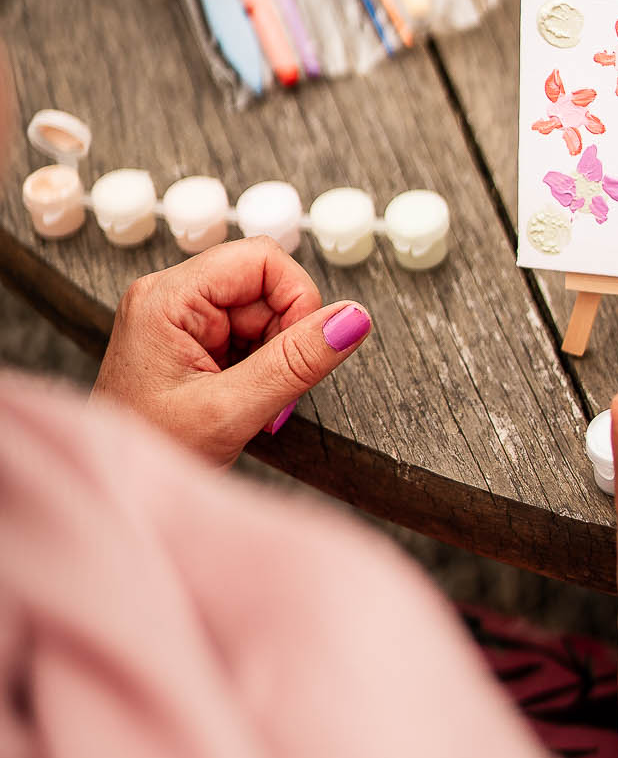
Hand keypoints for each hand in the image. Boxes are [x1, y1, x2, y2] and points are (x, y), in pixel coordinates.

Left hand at [92, 237, 372, 465]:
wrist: (124, 498)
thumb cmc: (150, 455)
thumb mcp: (230, 411)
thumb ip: (296, 362)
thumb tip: (353, 318)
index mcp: (167, 299)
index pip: (261, 258)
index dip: (297, 299)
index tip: (303, 350)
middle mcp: (170, 297)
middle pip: (265, 285)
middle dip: (284, 338)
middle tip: (269, 389)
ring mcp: (180, 319)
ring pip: (263, 313)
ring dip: (274, 357)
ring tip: (248, 400)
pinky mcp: (191, 341)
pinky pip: (249, 336)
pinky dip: (261, 368)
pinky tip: (241, 398)